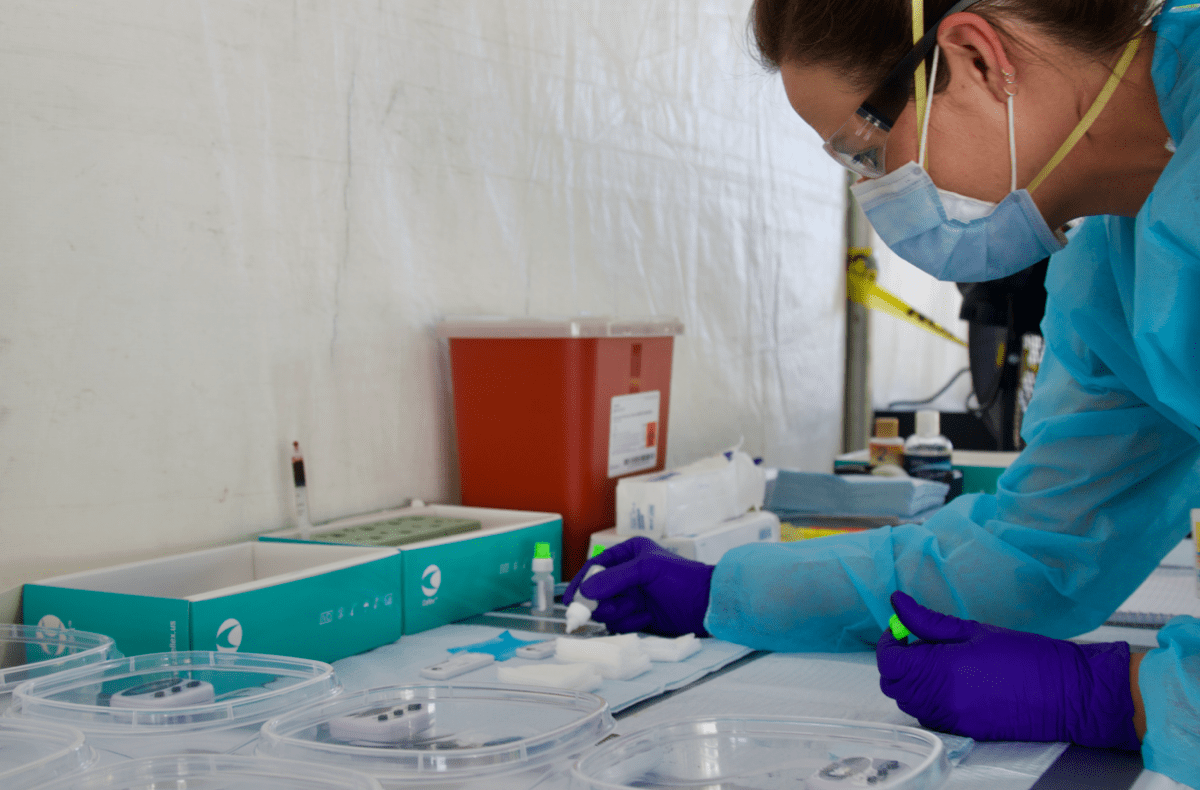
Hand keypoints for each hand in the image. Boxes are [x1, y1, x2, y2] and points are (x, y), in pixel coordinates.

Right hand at [563, 537, 713, 635]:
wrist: (708, 605)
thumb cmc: (682, 579)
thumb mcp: (646, 570)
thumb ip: (614, 578)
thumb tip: (585, 591)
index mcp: (630, 553)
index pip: (596, 565)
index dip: (582, 582)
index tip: (571, 599)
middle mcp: (628, 574)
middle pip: (597, 591)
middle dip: (602, 602)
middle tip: (609, 608)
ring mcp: (633, 596)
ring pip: (607, 609)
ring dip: (619, 612)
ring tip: (639, 609)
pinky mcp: (639, 616)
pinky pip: (620, 622)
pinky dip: (630, 622)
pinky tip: (647, 618)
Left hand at [876, 591, 1139, 749]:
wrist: (1069, 693)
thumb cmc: (1028, 657)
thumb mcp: (974, 630)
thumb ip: (929, 620)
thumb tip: (899, 604)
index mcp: (943, 669)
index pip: (890, 661)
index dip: (890, 643)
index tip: (902, 630)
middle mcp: (943, 699)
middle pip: (893, 685)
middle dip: (898, 663)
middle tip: (918, 643)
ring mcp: (953, 719)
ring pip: (909, 702)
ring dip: (912, 682)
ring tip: (938, 661)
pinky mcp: (965, 731)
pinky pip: (929, 716)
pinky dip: (927, 700)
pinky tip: (949, 683)